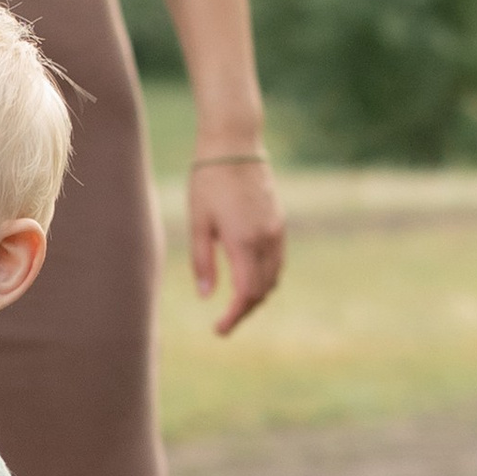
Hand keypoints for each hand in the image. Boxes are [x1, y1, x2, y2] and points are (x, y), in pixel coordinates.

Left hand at [188, 155, 285, 337]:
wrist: (234, 145)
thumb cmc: (207, 181)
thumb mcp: (198, 223)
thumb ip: (202, 262)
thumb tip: (207, 296)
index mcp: (244, 241)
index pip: (246, 293)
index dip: (234, 316)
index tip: (219, 330)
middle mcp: (266, 239)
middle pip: (263, 290)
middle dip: (245, 310)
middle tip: (224, 323)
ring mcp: (277, 230)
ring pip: (274, 277)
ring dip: (257, 295)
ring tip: (235, 306)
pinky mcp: (279, 222)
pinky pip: (277, 261)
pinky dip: (265, 277)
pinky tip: (249, 279)